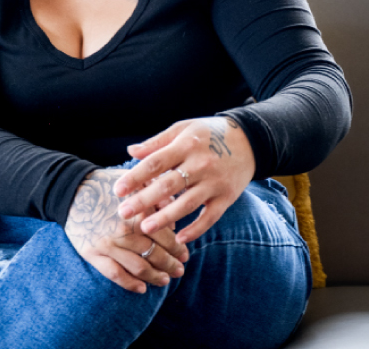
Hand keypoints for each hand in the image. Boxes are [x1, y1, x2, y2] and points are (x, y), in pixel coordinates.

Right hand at [65, 168, 188, 293]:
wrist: (72, 191)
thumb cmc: (106, 185)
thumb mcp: (134, 183)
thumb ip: (156, 195)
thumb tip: (174, 211)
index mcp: (138, 212)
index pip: (166, 236)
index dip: (178, 248)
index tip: (185, 254)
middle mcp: (125, 230)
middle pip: (155, 254)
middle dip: (171, 264)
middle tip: (179, 270)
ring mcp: (108, 244)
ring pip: (139, 267)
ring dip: (155, 276)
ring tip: (165, 280)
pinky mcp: (93, 254)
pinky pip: (115, 274)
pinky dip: (130, 284)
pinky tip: (142, 288)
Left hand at [112, 116, 254, 243]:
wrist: (250, 141)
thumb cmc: (209, 134)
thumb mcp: (183, 129)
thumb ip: (157, 142)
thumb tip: (131, 151)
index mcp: (186, 145)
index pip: (155, 163)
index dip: (135, 177)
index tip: (118, 190)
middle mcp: (200, 164)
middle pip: (168, 185)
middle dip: (144, 200)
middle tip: (123, 213)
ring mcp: (214, 182)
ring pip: (187, 204)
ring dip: (165, 217)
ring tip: (144, 228)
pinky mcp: (227, 197)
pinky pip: (209, 217)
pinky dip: (195, 230)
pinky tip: (179, 239)